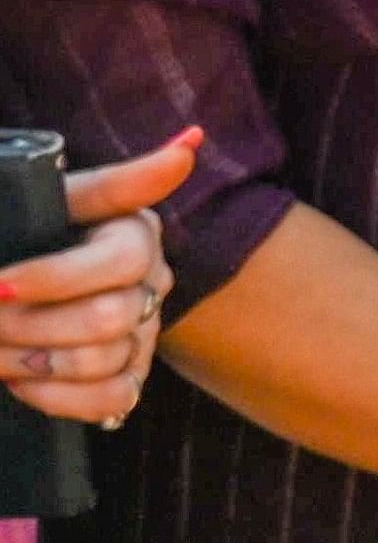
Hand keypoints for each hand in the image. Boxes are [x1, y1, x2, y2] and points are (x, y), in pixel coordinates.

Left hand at [0, 132, 201, 425]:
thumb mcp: (58, 199)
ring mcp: (143, 335)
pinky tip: (22, 380)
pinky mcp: (127, 378)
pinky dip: (58, 398)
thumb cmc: (28, 232)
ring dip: (33, 362)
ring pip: (106, 362)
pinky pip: (112, 401)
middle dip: (30, 325)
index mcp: (136, 235)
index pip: (122, 261)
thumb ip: (119, 181)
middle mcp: (151, 284)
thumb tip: (193, 141)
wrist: (5, 284)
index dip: (57, 278)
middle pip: (111, 318)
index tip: (0, 284)